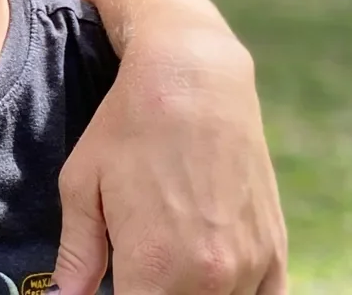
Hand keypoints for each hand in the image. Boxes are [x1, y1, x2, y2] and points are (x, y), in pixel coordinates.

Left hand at [49, 26, 287, 294]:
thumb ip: (76, 257)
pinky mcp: (275, 251)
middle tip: (129, 271)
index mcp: (154, 268)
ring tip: (163, 266)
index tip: (106, 287)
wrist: (194, 78)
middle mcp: (209, 277)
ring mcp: (249, 267)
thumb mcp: (83, 186)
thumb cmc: (127, 127)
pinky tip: (206, 278)